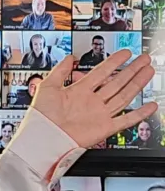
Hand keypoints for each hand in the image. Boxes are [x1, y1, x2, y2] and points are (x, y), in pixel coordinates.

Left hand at [32, 49, 157, 147]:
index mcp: (78, 91)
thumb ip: (59, 71)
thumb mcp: (47, 86)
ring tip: (148, 71)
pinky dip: (139, 113)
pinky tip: (150, 105)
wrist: (43, 137)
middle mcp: (91, 102)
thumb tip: (69, 57)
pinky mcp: (105, 127)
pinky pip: (126, 120)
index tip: (125, 53)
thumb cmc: (41, 116)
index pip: (101, 72)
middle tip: (143, 59)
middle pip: (117, 82)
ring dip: (137, 83)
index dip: (114, 62)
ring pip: (124, 95)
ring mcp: (99, 114)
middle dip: (131, 70)